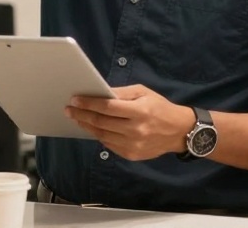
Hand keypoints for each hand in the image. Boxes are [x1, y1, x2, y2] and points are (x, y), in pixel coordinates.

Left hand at [65, 85, 194, 161]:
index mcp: (139, 112)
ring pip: (102, 135)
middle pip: (101, 122)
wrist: (178, 132)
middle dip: (82, 115)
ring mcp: (133, 145)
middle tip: (69, 110)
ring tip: (78, 118)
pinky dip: (99, 136)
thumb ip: (122, 93)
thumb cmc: (159, 107)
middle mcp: (135, 130)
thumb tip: (100, 93)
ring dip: (87, 126)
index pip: (107, 107)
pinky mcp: (131, 155)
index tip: (75, 100)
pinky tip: (93, 128)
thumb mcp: (144, 92)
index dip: (89, 103)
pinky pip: (109, 145)